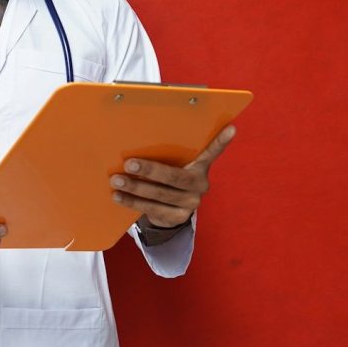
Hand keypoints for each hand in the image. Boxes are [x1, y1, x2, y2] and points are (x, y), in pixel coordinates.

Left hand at [110, 125, 236, 227]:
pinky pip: (153, 210)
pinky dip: (133, 202)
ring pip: (160, 195)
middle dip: (150, 170)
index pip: (212, 152)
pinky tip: (118, 196)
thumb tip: (137, 131)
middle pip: (175, 177)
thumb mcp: (169, 163)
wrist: (168, 208)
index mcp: (200, 166)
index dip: (221, 141)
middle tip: (128, 163)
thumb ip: (165, 151)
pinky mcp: (178, 218)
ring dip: (135, 188)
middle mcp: (200, 184)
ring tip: (116, 181)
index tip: (231, 128)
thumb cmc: (165, 175)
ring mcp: (190, 204)